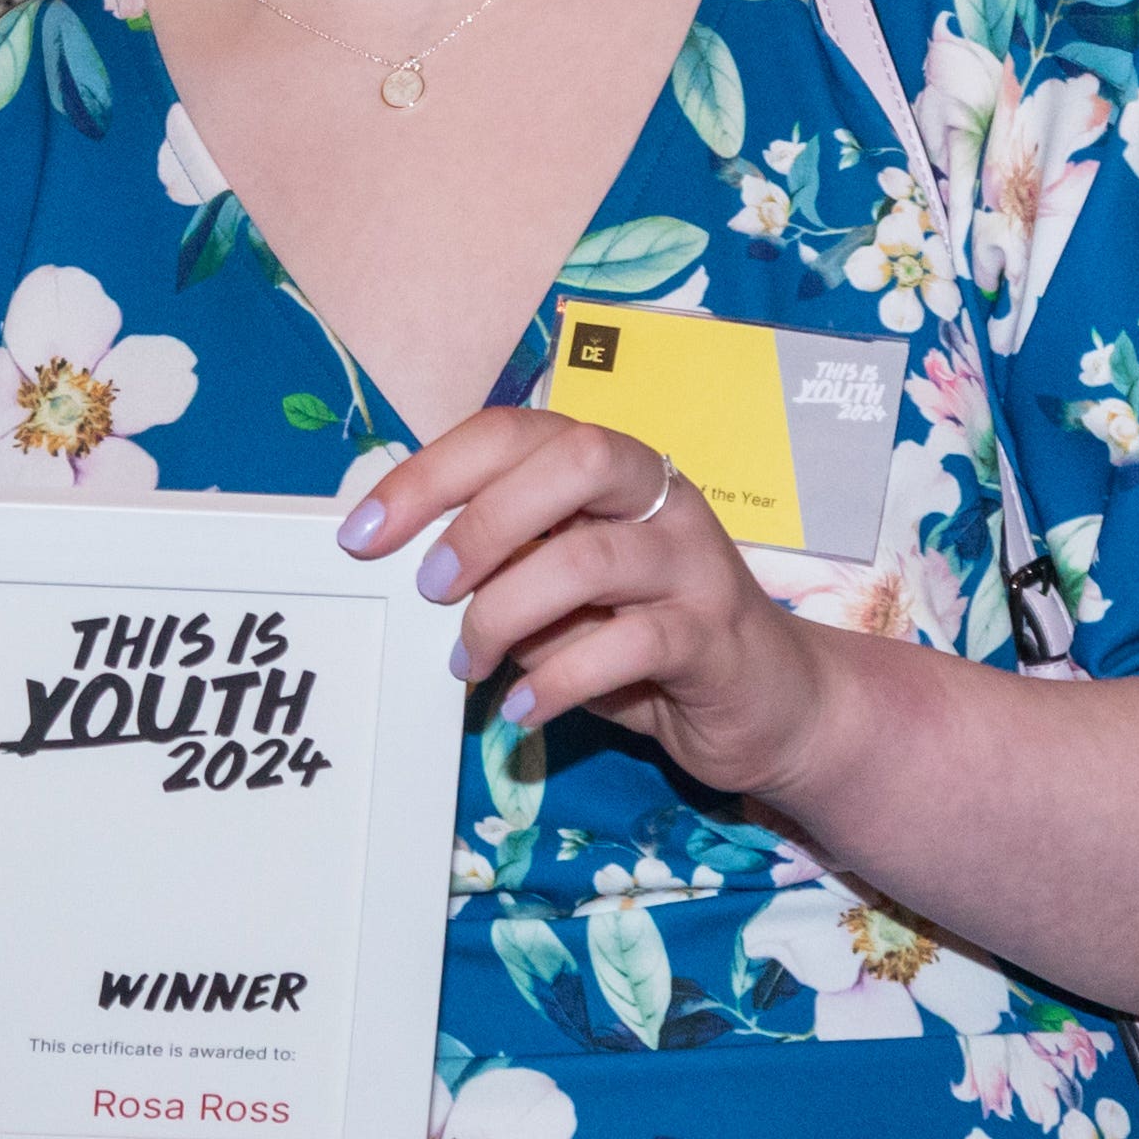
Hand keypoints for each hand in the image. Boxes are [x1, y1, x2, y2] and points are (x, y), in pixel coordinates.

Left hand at [348, 408, 812, 804]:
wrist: (774, 702)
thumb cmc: (648, 637)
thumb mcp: (568, 589)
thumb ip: (509, 561)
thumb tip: (403, 561)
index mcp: (614, 470)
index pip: (515, 432)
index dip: (432, 472)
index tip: (364, 532)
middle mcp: (662, 499)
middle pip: (573, 460)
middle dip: (483, 521)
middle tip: (430, 588)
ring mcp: (696, 565)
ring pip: (593, 557)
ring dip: (507, 612)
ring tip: (468, 662)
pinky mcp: (715, 638)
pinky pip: (631, 645)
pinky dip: (559, 678)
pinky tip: (522, 706)